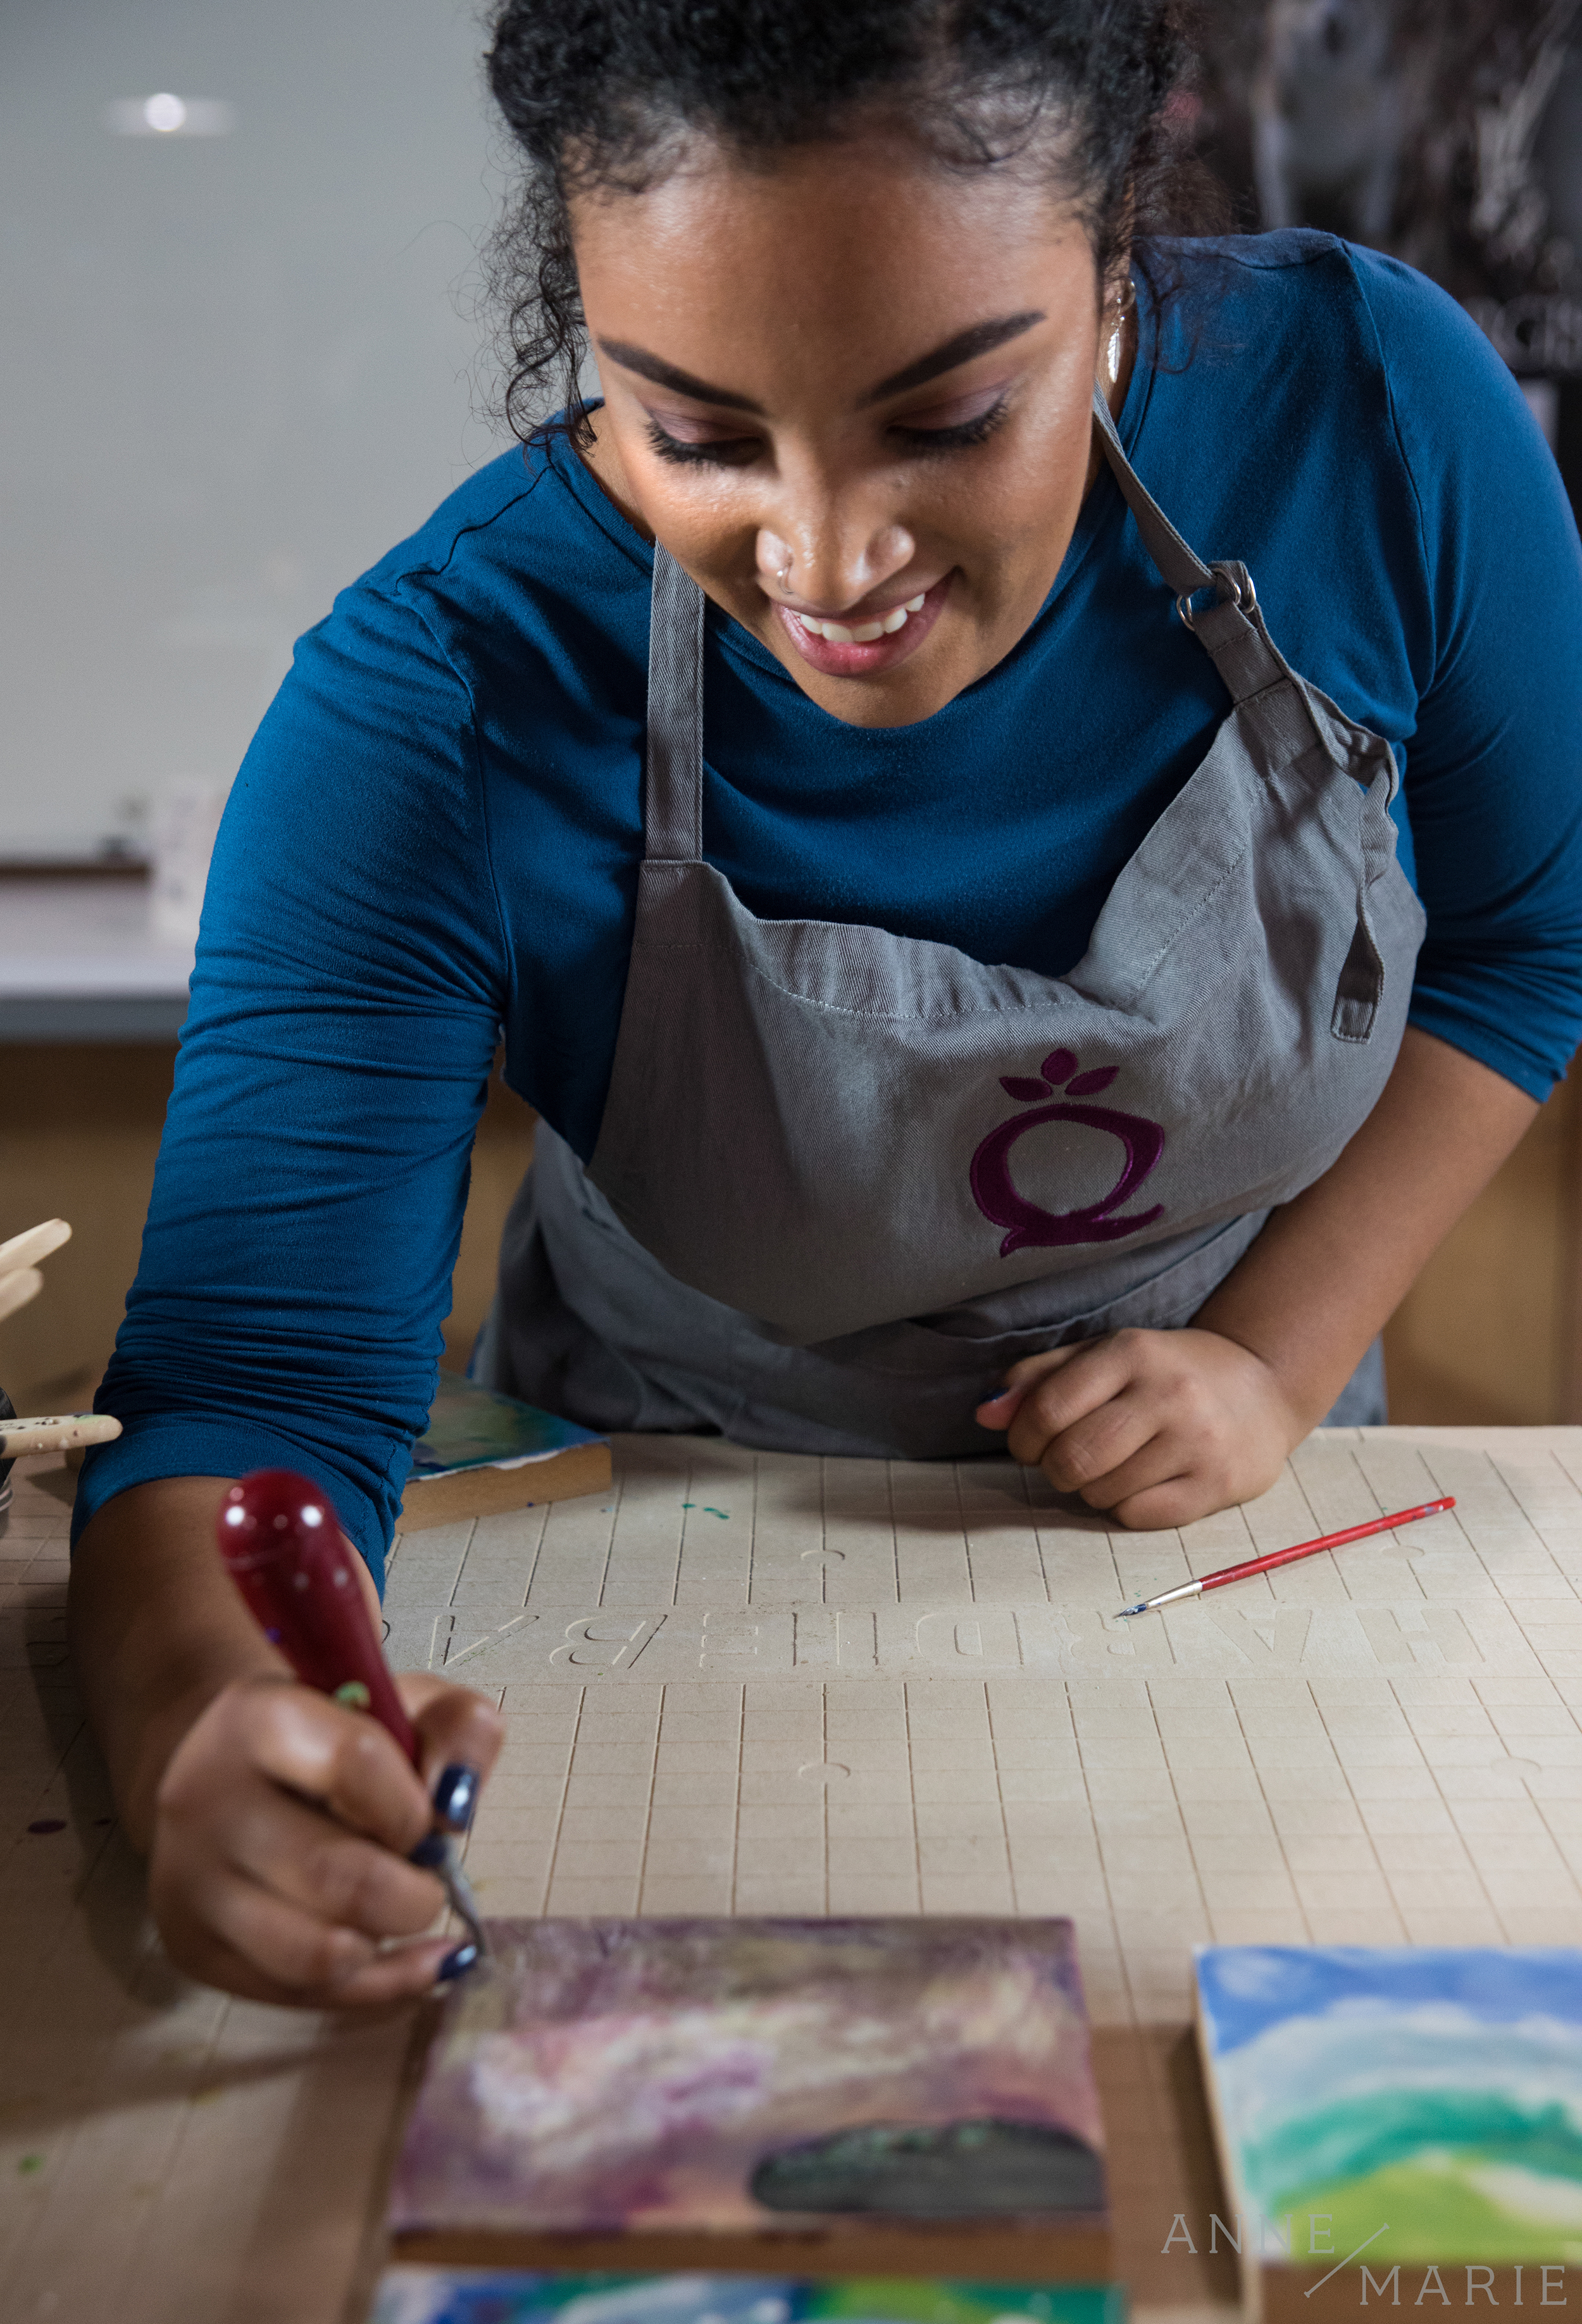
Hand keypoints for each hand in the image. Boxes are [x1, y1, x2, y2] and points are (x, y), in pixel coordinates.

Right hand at [147, 1669, 502, 2007]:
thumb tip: (456, 1808)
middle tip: (428, 1878)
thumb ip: (457, 1727)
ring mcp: (192, 1883)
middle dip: (412, 1893)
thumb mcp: (400, 1704)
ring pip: (316, 1955)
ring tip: (403, 1911)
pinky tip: (415, 1963)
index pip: (355, 1762)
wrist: (221, 1769)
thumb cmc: (327, 1739)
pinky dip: (377, 1986)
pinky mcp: (193, 1947)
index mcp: (258, 1719)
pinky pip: (299, 1995)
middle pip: (338, 1878)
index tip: (425, 1815)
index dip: (412, 1803)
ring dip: (387, 1944)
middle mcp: (207, 1801)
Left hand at [975, 1326, 1305, 1528]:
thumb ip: (1038, 1379)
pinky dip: (1124, 1507)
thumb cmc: (1166, 1373)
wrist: (1262, 1386)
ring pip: (1102, 1493)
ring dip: (1091, 1488)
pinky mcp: (1217, 1484)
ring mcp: (1197, 1442)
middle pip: (1072, 1459)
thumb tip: (984, 1414)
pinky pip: (1137, 1516)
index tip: (1031, 1442)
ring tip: (1113, 1465)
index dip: (1023, 1438)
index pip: (1047, 1410)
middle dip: (1054, 1469)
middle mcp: (1168, 1394)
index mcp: (1131, 1352)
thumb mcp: (1102, 1357)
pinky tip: (1142, 1482)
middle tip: (1067, 1460)